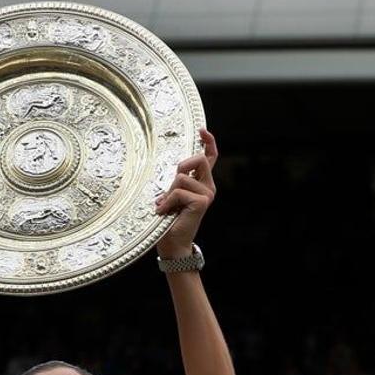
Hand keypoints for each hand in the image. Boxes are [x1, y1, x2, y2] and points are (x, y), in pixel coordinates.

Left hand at [154, 128, 216, 259]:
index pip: (210, 158)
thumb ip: (176, 182)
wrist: (173, 244)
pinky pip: (179, 191)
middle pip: (199, 159)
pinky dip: (167, 201)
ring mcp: (207, 195)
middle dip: (182, 166)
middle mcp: (208, 188)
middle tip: (170, 187)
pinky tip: (164, 212)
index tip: (202, 130)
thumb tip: (175, 170)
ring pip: (182, 177)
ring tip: (166, 206)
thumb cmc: (170, 221)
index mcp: (202, 184)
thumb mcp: (172, 195)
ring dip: (169, 191)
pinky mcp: (202, 202)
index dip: (208, 142)